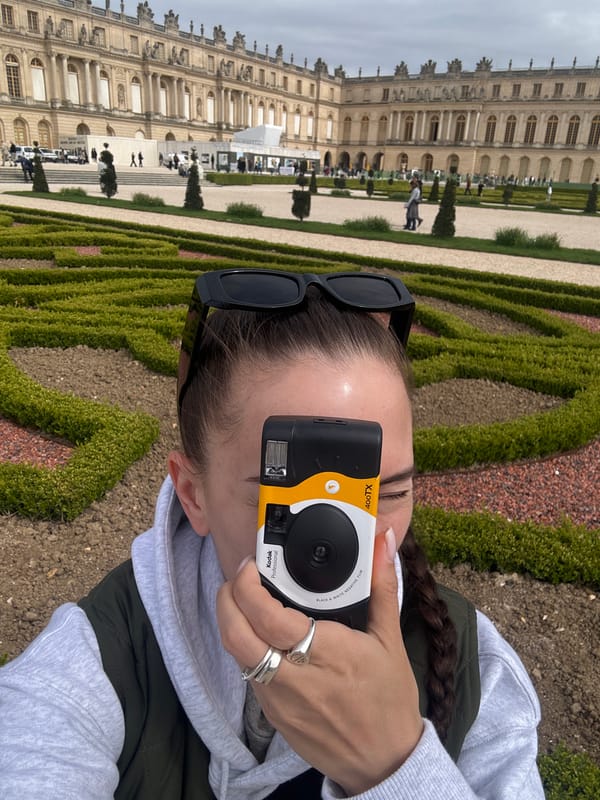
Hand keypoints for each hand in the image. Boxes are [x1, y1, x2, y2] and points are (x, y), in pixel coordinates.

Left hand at [217, 530, 423, 794]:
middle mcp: (294, 678)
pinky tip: (258, 632)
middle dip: (227, 598)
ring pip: (236, 654)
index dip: (248, 586)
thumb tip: (383, 541)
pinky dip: (244, 645)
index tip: (251, 565)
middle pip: (237, 634)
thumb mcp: (390, 640)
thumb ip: (383, 586)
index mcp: (325, 654)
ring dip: (231, 621)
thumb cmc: (389, 700)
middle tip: (239, 576)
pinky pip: (247, 673)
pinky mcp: (273, 715)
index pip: (268, 616)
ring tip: (243, 598)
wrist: (383, 762)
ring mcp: (278, 700)